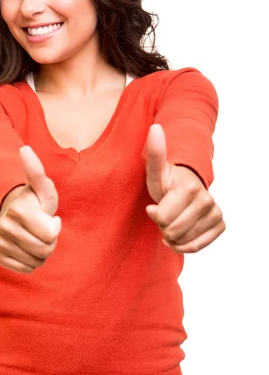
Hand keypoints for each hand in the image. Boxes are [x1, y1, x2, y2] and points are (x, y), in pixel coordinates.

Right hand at [0, 146, 60, 272]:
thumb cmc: (34, 200)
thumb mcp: (43, 187)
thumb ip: (36, 171)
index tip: (48, 217)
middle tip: (42, 228)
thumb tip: (24, 149)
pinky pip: (25, 268)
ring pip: (36, 262)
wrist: (13, 212)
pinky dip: (30, 261)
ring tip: (34, 236)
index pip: (51, 235)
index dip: (55, 227)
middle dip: (50, 242)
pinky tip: (25, 247)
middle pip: (45, 250)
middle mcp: (5, 226)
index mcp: (18, 209)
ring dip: (41, 252)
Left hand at [145, 124, 225, 252]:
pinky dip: (185, 245)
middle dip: (163, 226)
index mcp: (189, 187)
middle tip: (165, 213)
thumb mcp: (156, 170)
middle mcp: (206, 199)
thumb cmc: (167, 180)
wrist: (185, 186)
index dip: (155, 215)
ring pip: (184, 241)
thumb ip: (155, 153)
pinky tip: (180, 235)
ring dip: (173, 236)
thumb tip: (155, 128)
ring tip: (173, 221)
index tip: (155, 206)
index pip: (162, 218)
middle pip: (173, 231)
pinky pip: (198, 247)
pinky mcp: (220, 224)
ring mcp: (215, 212)